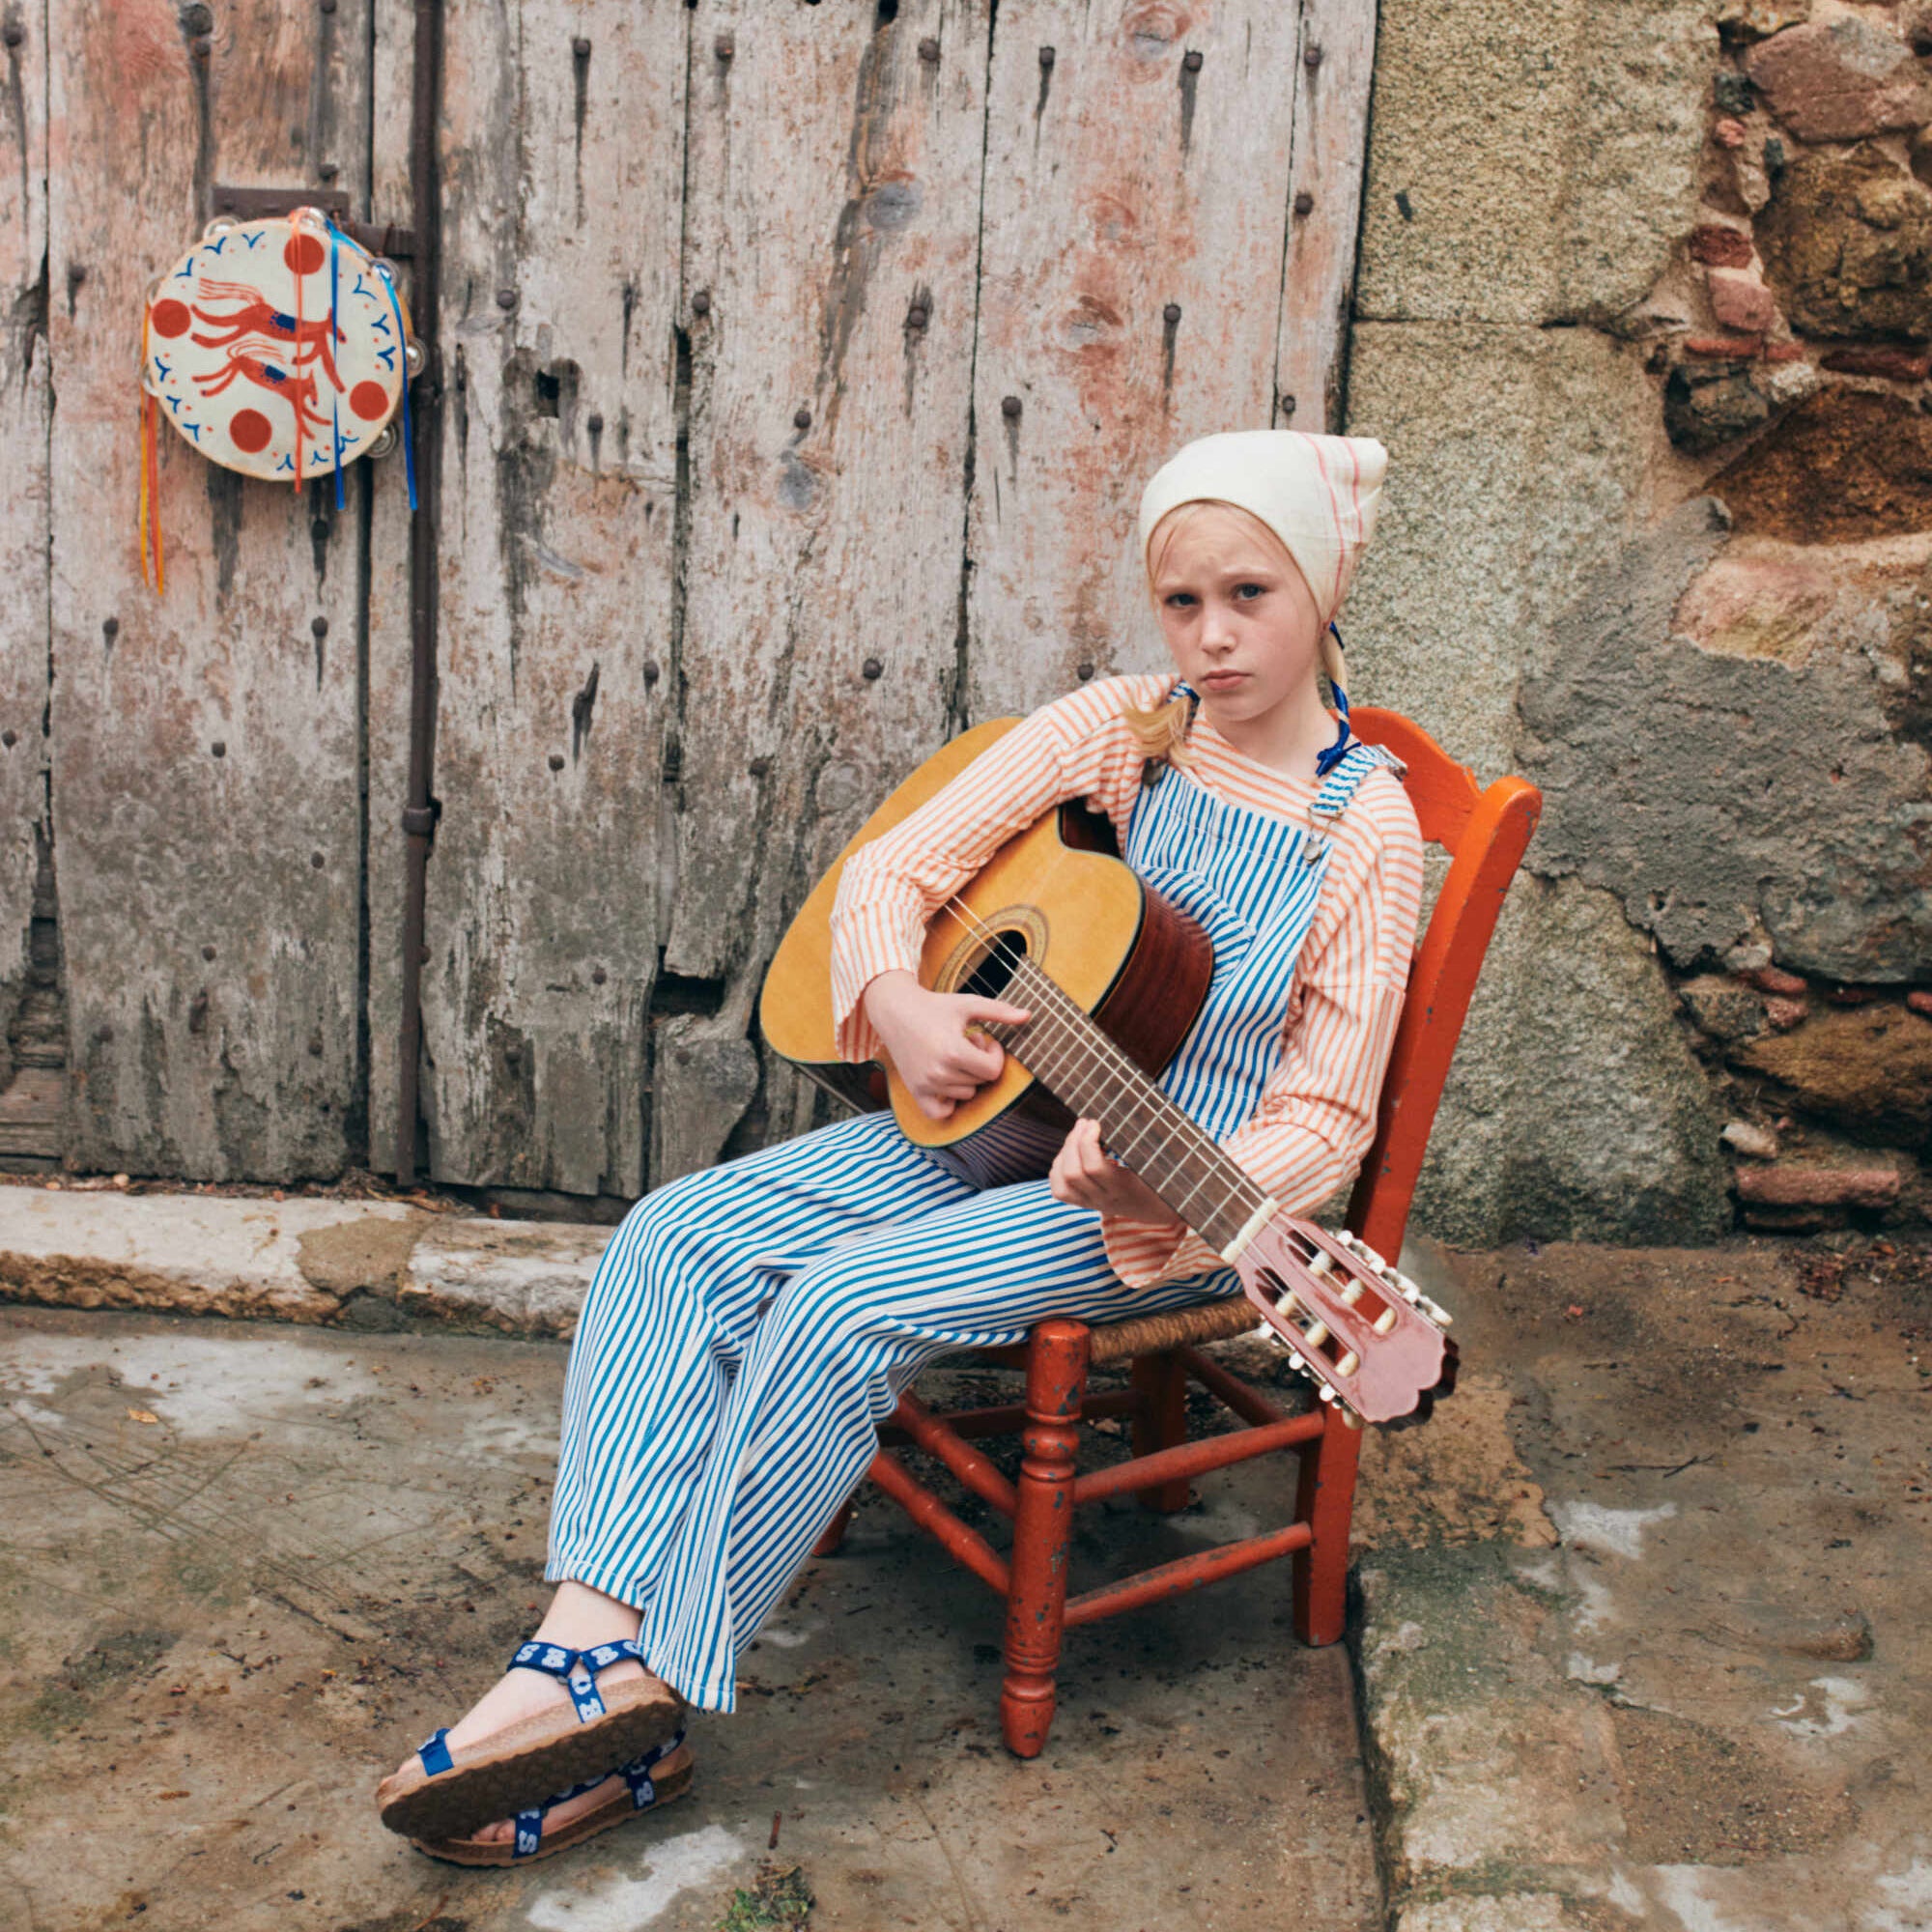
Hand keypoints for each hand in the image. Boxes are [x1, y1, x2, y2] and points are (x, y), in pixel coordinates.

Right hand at [860, 970, 1030, 1121]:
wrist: (895, 1011)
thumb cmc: (935, 1006)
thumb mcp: (968, 1004)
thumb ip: (999, 1011)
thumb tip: (1029, 1015)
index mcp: (953, 1051)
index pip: (992, 1071)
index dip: (995, 1054)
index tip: (985, 1038)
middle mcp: (938, 1072)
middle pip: (980, 1082)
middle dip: (979, 1062)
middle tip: (966, 1041)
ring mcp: (925, 1084)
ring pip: (965, 1094)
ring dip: (965, 1076)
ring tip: (953, 1053)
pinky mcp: (915, 1091)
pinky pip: (940, 1113)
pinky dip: (949, 1102)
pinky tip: (947, 1081)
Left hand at [1048, 1117, 1185, 1227]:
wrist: (1160, 1210)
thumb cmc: (1162, 1178)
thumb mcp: (1156, 1161)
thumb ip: (1144, 1142)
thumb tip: (1130, 1111)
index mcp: (1124, 1187)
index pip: (1093, 1167)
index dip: (1087, 1141)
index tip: (1096, 1123)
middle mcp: (1104, 1198)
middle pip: (1073, 1172)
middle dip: (1074, 1141)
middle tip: (1085, 1123)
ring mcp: (1092, 1203)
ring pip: (1061, 1182)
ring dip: (1064, 1152)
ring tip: (1078, 1134)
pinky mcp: (1084, 1204)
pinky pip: (1059, 1190)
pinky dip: (1058, 1167)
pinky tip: (1071, 1152)